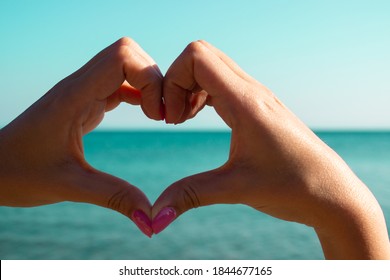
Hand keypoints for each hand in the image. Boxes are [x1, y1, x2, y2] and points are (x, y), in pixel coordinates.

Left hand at [0, 37, 161, 236]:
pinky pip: (120, 83)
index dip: (149, 79)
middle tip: (162, 114)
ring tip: (159, 116)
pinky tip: (147, 115)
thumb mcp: (69, 186)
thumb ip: (114, 198)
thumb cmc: (19, 173)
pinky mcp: (85, 101)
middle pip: (128, 53)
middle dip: (154, 78)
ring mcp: (82, 91)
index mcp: (73, 96)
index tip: (156, 116)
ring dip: (148, 85)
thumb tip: (152, 219)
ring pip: (125, 65)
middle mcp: (79, 86)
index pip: (121, 57)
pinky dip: (140, 94)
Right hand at [153, 41, 389, 258]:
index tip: (170, 119)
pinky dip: (202, 93)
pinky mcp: (258, 106)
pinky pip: (221, 83)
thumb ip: (190, 195)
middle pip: (200, 56)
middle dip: (176, 82)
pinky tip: (198, 118)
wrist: (332, 193)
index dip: (172, 81)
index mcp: (246, 102)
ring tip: (182, 119)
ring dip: (189, 87)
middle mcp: (252, 91)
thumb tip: (155, 217)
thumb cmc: (293, 188)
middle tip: (173, 118)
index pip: (196, 58)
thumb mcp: (236, 189)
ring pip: (211, 67)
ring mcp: (256, 96)